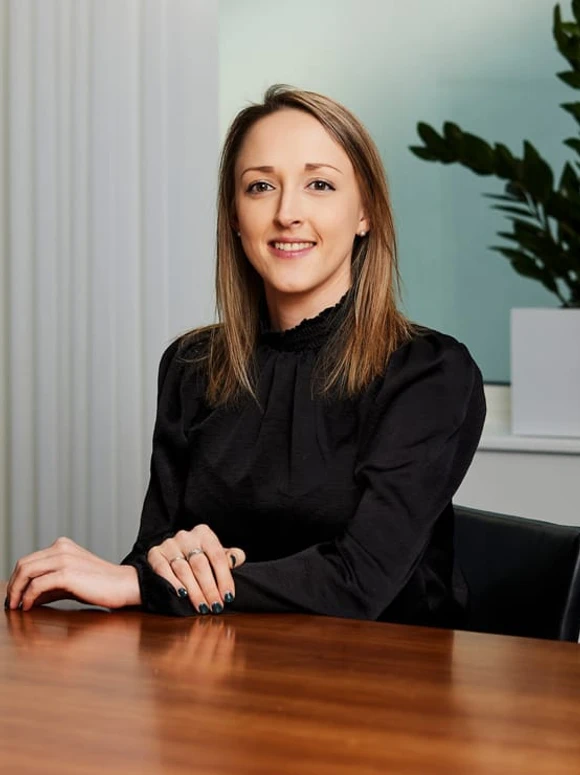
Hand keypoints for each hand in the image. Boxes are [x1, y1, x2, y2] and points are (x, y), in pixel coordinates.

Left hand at [5, 537, 140, 610]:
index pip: (28, 560)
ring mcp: (64, 559)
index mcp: (62, 546)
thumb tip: (28, 598)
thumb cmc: (100, 585)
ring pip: (26, 572)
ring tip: (16, 606)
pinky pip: (37, 585)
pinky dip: (28, 597)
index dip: (17, 579)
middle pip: (23, 564)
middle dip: (13, 585)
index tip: (14, 596)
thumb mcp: (70, 582)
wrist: (124, 585)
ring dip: (16, 591)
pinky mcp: (67, 573)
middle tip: (11, 603)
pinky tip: (29, 607)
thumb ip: (49, 586)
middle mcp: (61, 548)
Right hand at [147, 524, 245, 613]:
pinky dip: (173, 583)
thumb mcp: (215, 554)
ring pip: (183, 569)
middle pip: (200, 564)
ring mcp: (169, 544)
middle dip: (209, 588)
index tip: (228, 596)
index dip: (224, 578)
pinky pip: (163, 570)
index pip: (217, 556)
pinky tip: (181, 595)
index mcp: (204, 534)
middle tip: (215, 606)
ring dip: (194, 591)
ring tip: (202, 606)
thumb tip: (237, 559)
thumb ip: (229, 556)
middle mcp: (186, 536)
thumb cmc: (198, 556)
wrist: (170, 555)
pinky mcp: (155, 554)